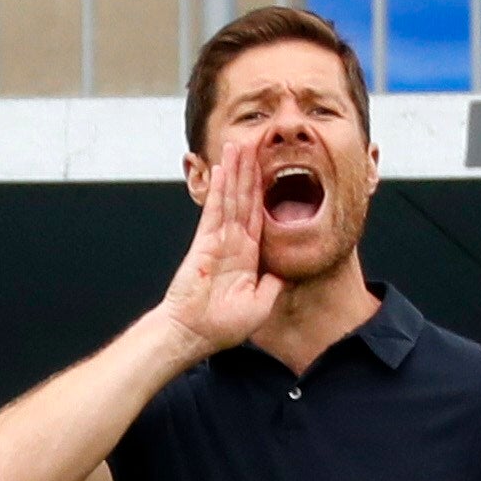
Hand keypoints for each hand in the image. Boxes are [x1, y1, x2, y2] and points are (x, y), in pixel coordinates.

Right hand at [156, 131, 283, 359]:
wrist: (194, 334)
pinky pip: (215, 210)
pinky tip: (224, 169)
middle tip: (251, 145)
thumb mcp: (260, 306)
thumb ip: (274, 285)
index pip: (258, 217)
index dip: (264, 192)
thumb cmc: (221, 327)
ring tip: (237, 146)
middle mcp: (233, 244)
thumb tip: (286, 272)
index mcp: (248, 257)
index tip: (269, 171)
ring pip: (230, 199)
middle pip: (244, 200)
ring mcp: (218, 241)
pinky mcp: (204, 242)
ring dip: (235, 172)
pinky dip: (220, 189)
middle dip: (248, 172)